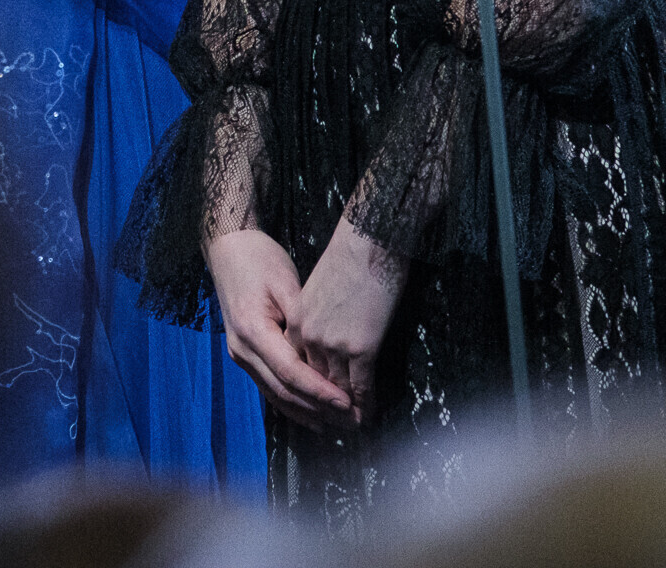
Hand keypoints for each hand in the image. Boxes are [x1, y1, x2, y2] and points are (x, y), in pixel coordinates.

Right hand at [205, 229, 353, 430]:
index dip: (320, 391)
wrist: (229, 250)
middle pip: (283, 391)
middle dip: (319, 410)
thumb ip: (304, 321)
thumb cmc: (260, 260)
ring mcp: (240, 355)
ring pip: (275, 395)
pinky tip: (312, 415)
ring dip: (307, 413)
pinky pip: (269, 387)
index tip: (347, 403)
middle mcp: (242, 349)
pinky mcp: (244, 355)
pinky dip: (292, 403)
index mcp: (253, 330)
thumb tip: (328, 353)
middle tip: (351, 421)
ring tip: (337, 425)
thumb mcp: (286, 283)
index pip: (291, 372)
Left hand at [286, 218, 404, 430]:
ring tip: (354, 426)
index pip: (295, 365)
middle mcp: (307, 337)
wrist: (368, 238)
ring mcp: (332, 344)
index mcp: (296, 320)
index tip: (315, 404)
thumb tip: (324, 335)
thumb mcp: (318, 287)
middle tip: (335, 426)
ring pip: (335, 390)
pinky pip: (360, 387)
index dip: (306, 389)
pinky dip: (366, 404)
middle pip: (311, 383)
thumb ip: (315, 315)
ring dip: (344, 412)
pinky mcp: (360, 348)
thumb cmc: (348, 255)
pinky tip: (371, 413)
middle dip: (322, 408)